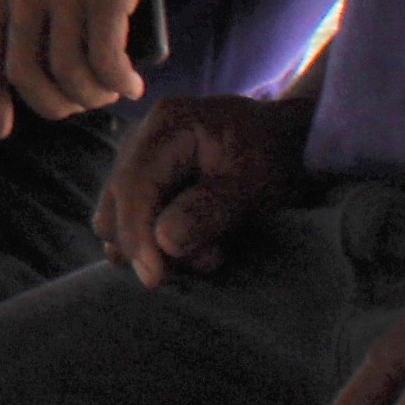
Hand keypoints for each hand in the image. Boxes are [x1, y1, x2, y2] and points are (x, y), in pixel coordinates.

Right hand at [98, 92, 309, 283]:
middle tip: (202, 260)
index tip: (154, 279)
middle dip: (147, 243)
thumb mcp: (253, 185)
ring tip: (207, 249)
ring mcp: (140, 160)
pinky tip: (197, 243)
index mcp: (167, 126)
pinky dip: (156, 240)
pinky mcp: (147, 181)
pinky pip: (132, 219)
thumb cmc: (275, 157)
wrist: (288, 143)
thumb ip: (209, 211)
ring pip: (117, 215)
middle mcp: (142, 138)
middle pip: (117, 203)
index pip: (134, 185)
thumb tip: (164, 243)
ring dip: (152, 245)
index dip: (137, 235)